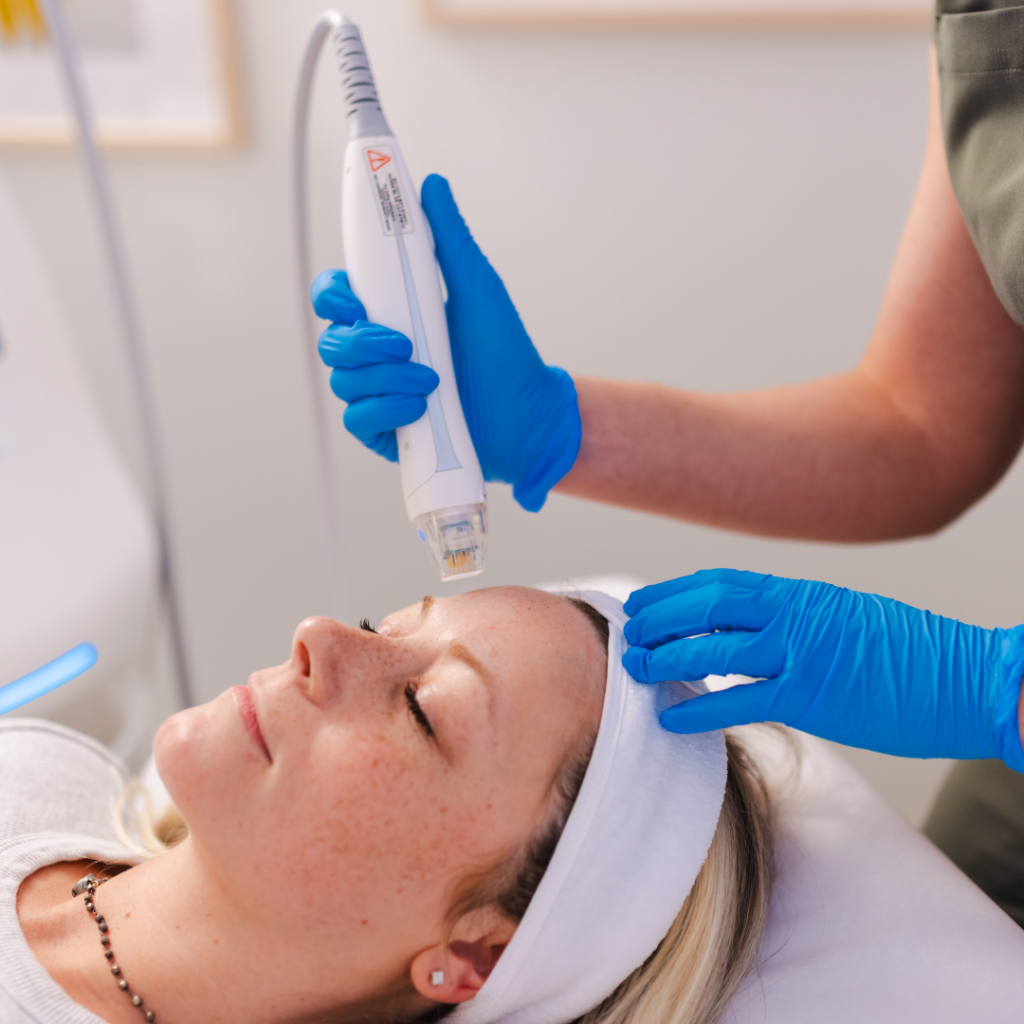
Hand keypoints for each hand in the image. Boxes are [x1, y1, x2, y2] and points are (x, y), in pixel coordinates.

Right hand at [311, 174, 580, 511]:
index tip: (353, 298)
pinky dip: (386, 411)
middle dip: (361, 341)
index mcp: (392, 313)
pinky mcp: (386, 431)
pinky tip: (418, 408)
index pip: (337, 296)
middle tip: (404, 343)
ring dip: (384, 378)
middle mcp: (378, 353)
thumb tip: (433, 186)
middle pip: (332, 340)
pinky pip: (359, 420)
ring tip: (429, 380)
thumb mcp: (479, 290)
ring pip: (343, 381)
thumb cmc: (505, 355)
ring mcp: (379, 392)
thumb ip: (451, 240)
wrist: (529, 416)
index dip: (332, 294)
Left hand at [622, 568, 1023, 771]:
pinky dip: (698, 708)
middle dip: (660, 617)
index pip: (720, 583)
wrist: (969, 679)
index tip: (644, 605)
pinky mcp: (811, 694)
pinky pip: (739, 698)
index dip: (674, 593)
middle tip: (628, 635)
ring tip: (636, 669)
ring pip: (712, 645)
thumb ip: (797, 617)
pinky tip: (671, 719)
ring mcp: (800, 651)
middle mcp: (793, 613)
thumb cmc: (910, 653)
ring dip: (666, 656)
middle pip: (706, 604)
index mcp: (800, 592)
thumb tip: (756, 628)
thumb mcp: (845, 615)